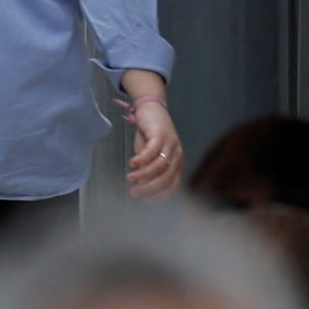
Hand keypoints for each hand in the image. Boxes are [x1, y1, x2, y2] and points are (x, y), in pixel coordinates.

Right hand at [119, 80, 182, 197]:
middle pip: (167, 177)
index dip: (159, 195)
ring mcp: (170, 144)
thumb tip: (141, 184)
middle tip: (135, 191)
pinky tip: (132, 163)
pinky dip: (142, 159)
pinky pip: (152, 150)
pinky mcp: (161, 134)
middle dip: (150, 188)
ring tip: (130, 177)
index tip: (144, 200)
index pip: (173, 185)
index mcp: (177, 163)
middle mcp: (177, 155)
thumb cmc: (150, 134)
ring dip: (144, 174)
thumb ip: (148, 168)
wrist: (151, 109)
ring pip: (160, 165)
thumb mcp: (150, 155)